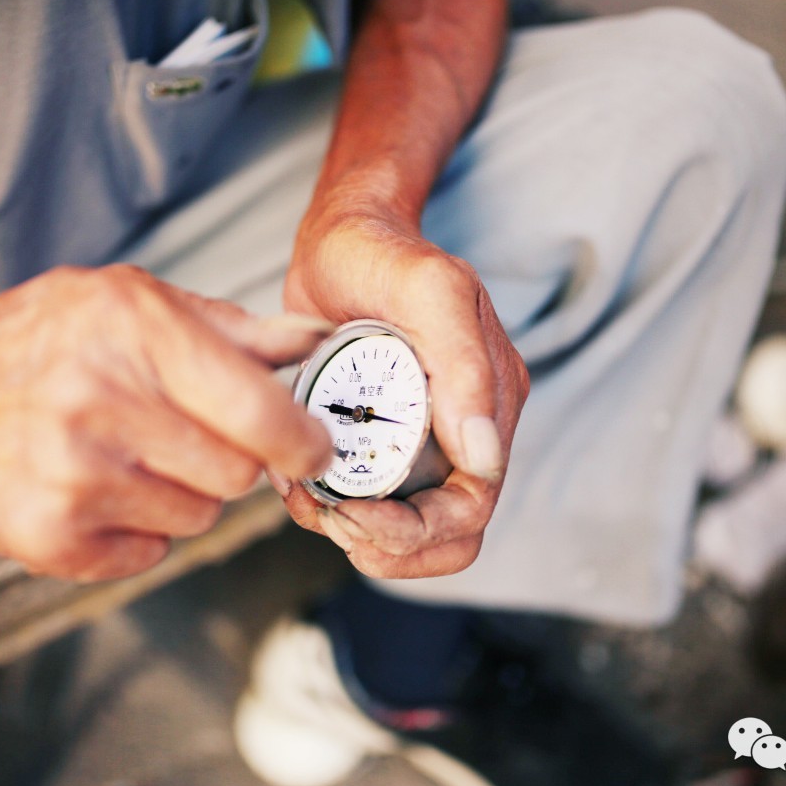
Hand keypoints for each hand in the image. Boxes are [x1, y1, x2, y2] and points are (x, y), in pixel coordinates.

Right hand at [0, 265, 332, 580]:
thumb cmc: (37, 343)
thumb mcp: (129, 301)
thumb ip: (233, 327)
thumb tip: (317, 341)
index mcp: (133, 333)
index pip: (260, 414)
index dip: (303, 440)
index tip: (314, 447)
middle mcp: (102, 405)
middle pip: (239, 474)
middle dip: (232, 459)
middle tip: (189, 435)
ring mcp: (75, 479)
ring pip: (201, 516)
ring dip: (186, 493)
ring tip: (132, 455)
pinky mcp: (54, 540)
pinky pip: (153, 553)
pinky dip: (141, 530)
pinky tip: (99, 488)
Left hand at [277, 211, 529, 578]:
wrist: (340, 239)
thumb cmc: (386, 253)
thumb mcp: (430, 291)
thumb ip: (466, 367)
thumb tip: (484, 458)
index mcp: (491, 407)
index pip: (469, 511)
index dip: (415, 534)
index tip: (353, 515)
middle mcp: (462, 433)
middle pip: (443, 537)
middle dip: (386, 546)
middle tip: (330, 517)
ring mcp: (419, 440)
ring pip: (403, 531)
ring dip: (353, 534)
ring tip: (306, 500)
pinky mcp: (378, 439)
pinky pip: (364, 499)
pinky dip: (327, 505)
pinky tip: (295, 479)